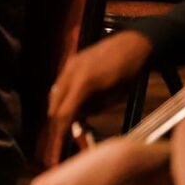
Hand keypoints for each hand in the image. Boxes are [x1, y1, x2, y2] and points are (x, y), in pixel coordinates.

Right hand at [47, 30, 153, 148]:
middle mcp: (71, 73)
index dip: (62, 126)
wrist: (130, 46)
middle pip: (54, 101)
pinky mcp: (71, 62)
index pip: (65, 111)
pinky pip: (61, 82)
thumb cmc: (127, 74)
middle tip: (64, 128)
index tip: (60, 137)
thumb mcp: (113, 97)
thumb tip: (78, 116)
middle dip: (57, 116)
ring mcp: (69, 65)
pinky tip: (74, 99)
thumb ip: (93, 108)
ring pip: (55, 91)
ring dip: (60, 105)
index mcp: (84, 84)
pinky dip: (64, 93)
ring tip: (71, 115)